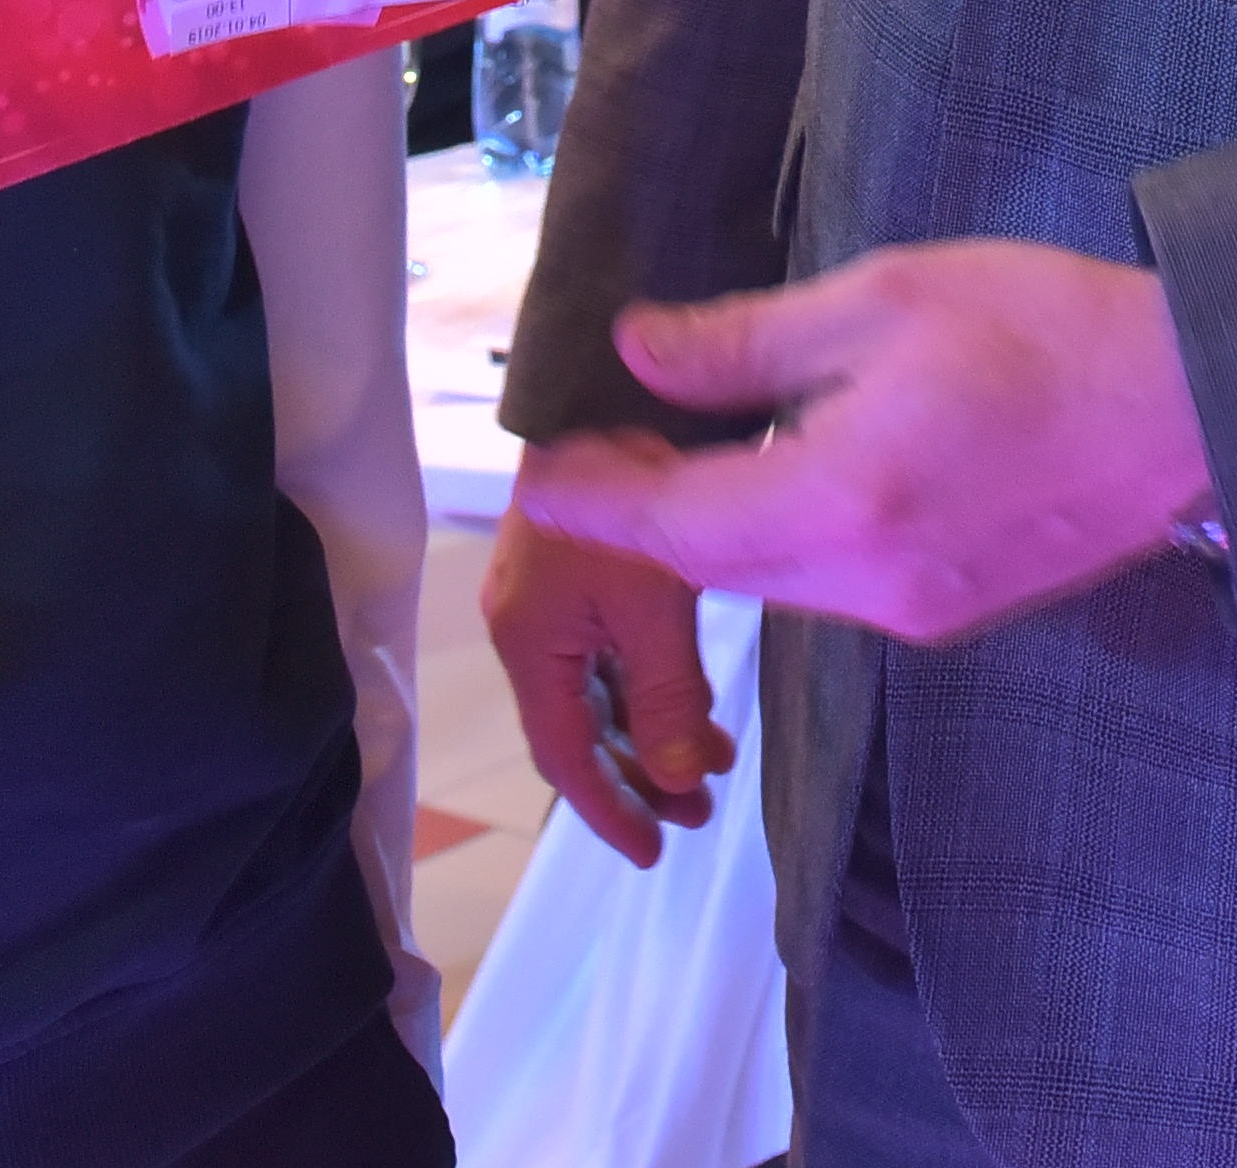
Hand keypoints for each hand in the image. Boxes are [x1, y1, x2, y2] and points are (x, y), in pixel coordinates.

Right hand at [484, 494, 727, 866]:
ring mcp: (547, 595)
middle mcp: (525, 624)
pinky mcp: (575, 569)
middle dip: (635, 777)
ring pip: (595, 692)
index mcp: (528, 639)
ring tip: (711, 761)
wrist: (606, 385)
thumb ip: (667, 695)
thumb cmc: (627, 487)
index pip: (562, 753)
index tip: (651, 851)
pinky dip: (645, 684)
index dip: (607, 808)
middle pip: (576, 729)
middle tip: (696, 812)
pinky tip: (689, 695)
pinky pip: (604, 652)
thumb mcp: (653, 602)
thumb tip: (683, 778)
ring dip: (647, 731)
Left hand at [516, 242, 1212, 646]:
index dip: (599, 501)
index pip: (674, 526)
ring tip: (693, 450)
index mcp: (841, 497)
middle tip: (608, 447)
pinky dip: (789, 537)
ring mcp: (916, 610)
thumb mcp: (888, 297)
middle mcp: (868, 581)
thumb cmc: (1052, 330)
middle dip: (649, 516)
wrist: (1201, 405)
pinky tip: (799, 473)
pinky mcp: (953, 611)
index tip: (544, 471)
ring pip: (772, 583)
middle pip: (715, 567)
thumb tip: (641, 351)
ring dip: (719, 528)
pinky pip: (834, 587)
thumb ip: (750, 341)